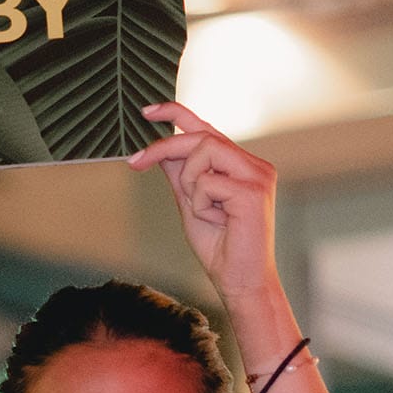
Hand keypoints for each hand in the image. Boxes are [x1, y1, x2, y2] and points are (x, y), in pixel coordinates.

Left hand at [126, 102, 279, 303]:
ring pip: (204, 151)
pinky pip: (207, 182)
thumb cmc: (220, 247)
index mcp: (240, 166)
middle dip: (163, 148)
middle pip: (201, 136)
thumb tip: (161, 151)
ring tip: (203, 210)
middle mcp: (253, 165)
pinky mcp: (253, 191)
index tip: (146, 111)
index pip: (207, 129)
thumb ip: (180, 175)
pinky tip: (217, 221)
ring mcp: (257, 175)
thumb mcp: (190, 204)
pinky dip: (200, 204)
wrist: (239, 281)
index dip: (176, 114)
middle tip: (136, 162)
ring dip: (189, 182)